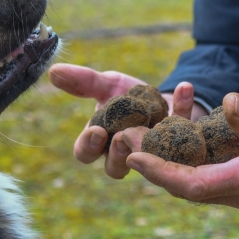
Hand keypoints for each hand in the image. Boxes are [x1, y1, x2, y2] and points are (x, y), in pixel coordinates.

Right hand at [48, 64, 207, 177]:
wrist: (162, 100)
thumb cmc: (128, 98)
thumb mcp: (107, 85)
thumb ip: (84, 81)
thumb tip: (53, 71)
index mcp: (102, 143)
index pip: (85, 153)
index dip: (87, 146)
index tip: (96, 131)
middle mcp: (125, 154)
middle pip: (114, 167)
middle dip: (116, 153)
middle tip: (121, 137)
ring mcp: (153, 154)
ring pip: (146, 164)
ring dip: (145, 147)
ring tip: (147, 129)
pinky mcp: (179, 143)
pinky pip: (183, 130)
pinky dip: (183, 107)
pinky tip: (184, 88)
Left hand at [119, 93, 238, 207]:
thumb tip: (229, 101)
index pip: (193, 185)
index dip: (161, 172)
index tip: (133, 157)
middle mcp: (236, 190)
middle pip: (183, 183)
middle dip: (152, 163)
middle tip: (123, 138)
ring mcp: (235, 184)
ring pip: (189, 176)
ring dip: (162, 157)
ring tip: (137, 132)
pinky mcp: (236, 174)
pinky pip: (202, 167)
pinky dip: (182, 151)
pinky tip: (170, 128)